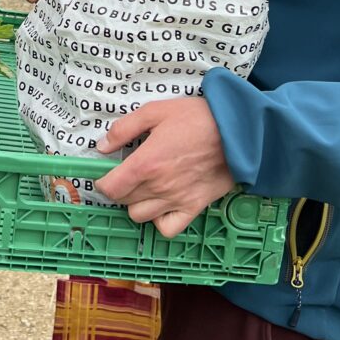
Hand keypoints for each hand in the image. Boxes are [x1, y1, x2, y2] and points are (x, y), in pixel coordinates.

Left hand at [95, 97, 235, 237]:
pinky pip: (168, 228)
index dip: (102, 182)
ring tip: (144, 188)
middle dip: (120, 189)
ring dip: (137, 204)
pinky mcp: (194, 207)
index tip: (105, 174)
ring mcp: (176, 200)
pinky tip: (162, 205)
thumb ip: (124, 129)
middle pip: (123, 201)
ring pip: (140, 216)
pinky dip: (160, 221)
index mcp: (145, 163)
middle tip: (127, 175)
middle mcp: (158, 187)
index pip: (110, 188)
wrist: (237, 132)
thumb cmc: (197, 118)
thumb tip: (102, 146)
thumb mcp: (155, 111)